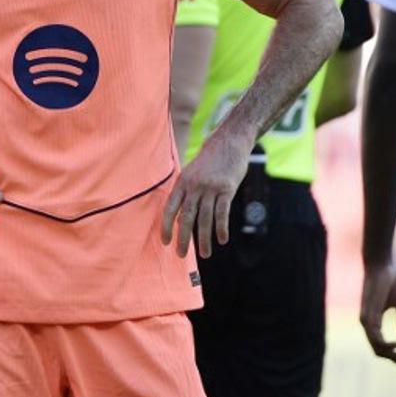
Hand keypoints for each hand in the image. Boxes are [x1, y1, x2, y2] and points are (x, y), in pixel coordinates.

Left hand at [161, 132, 247, 257]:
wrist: (229, 141)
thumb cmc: (210, 160)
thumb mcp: (192, 171)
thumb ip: (186, 191)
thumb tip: (179, 217)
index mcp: (183, 182)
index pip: (170, 208)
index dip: (167, 226)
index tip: (166, 242)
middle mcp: (194, 185)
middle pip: (187, 217)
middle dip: (183, 238)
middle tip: (181, 255)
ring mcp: (211, 187)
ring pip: (205, 219)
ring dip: (204, 239)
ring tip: (205, 254)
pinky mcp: (227, 189)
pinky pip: (223, 213)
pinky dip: (221, 228)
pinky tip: (222, 240)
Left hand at [360, 263, 395, 365]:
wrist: (381, 264)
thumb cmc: (389, 280)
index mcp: (374, 321)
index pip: (381, 346)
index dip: (395, 355)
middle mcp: (367, 324)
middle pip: (379, 351)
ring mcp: (366, 320)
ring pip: (377, 347)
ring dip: (393, 355)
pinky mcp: (368, 315)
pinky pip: (375, 337)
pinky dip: (386, 345)